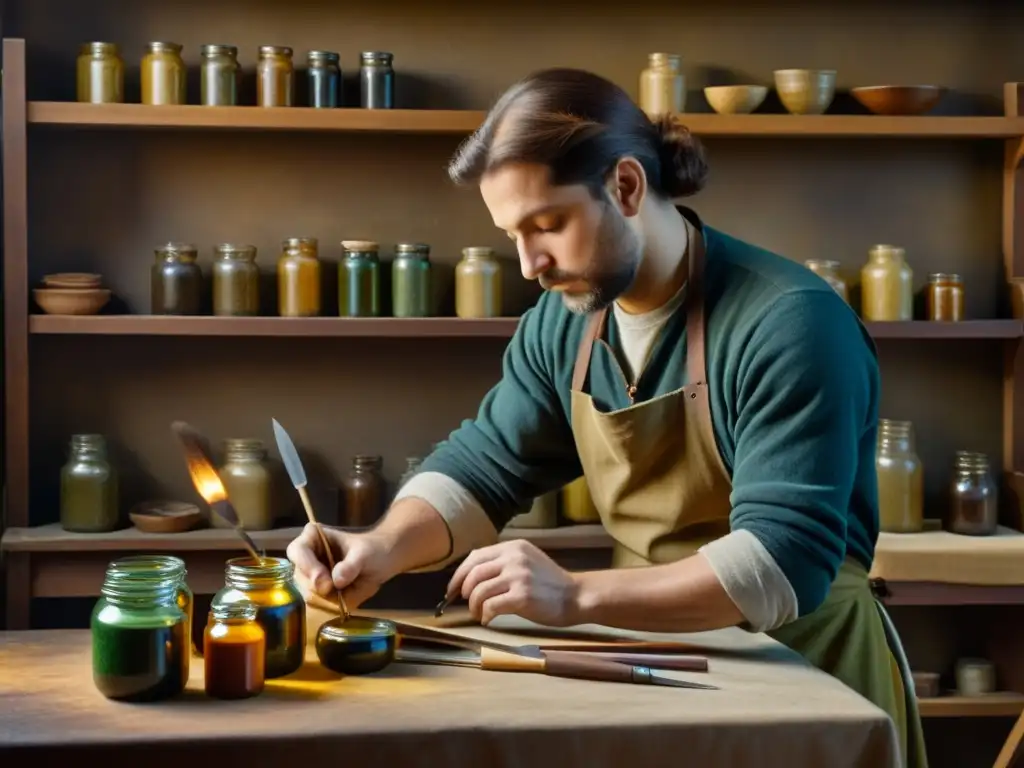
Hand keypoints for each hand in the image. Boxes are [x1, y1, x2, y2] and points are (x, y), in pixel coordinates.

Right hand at [286, 523, 395, 610]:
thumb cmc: (372, 550)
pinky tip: (347, 594)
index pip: (297, 551)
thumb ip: (351, 566)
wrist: (382, 561)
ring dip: (329, 597)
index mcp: (312, 538)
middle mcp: (305, 558)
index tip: (326, 582)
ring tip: (349, 588)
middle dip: (320, 587)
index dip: (308, 567)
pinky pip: (319, 605)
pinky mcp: (316, 593)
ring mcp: (309, 577)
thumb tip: (337, 580)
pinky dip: (334, 604)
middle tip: (340, 588)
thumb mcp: (365, 554)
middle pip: (301, 578)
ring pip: (309, 595)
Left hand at [447, 539, 579, 626]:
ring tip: (479, 614)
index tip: (452, 589)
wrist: (575, 596)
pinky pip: (490, 606)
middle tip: (466, 604)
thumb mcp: (527, 561)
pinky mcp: (521, 596)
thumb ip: (503, 562)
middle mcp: (513, 558)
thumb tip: (471, 576)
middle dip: (463, 592)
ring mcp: (518, 576)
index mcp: (513, 547)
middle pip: (473, 574)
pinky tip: (488, 620)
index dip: (459, 574)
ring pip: (478, 591)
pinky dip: (485, 615)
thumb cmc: (550, 583)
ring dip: (474, 606)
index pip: (475, 557)